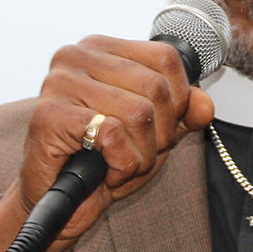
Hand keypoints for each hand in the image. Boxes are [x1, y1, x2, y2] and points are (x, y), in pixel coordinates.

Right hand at [0, 36, 214, 251]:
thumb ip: (183, 112)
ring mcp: (58, 83)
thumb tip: (204, 104)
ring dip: (141, 154)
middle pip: (155, 87)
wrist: (63, 203)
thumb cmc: (104, 160)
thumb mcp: (155, 132)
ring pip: (138, 113)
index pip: (165, 58)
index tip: (161, 128)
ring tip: (119, 165)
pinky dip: (122, 165)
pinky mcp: (48, 115)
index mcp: (101, 48)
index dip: (178, 100)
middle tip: (138, 154)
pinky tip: (105, 173)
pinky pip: (113, 135)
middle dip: (160, 134)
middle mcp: (76, 56)